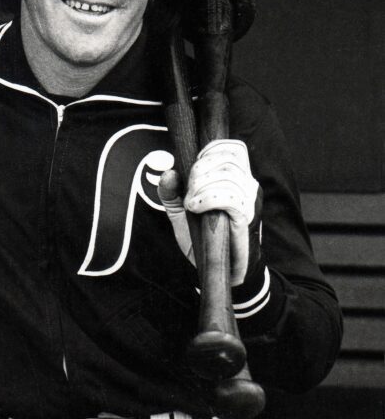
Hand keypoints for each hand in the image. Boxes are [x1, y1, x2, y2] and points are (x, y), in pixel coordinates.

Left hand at [158, 139, 261, 286]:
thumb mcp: (182, 214)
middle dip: (200, 169)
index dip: (212, 150)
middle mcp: (246, 185)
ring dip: (202, 186)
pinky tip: (196, 207)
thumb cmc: (205, 240)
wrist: (222, 270)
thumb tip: (169, 172)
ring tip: (191, 203)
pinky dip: (209, 199)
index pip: (233, 148)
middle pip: (227, 159)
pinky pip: (231, 198)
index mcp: (235, 179)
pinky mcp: (247, 217)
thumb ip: (171, 193)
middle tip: (188, 191)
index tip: (193, 166)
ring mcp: (249, 201)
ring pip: (228, 176)